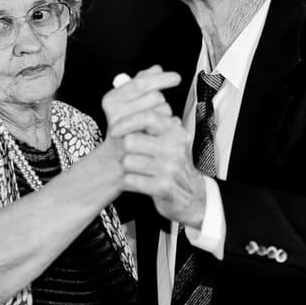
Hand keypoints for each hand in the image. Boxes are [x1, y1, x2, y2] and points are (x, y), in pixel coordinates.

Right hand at [102, 65, 179, 137]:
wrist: (117, 156)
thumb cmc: (125, 125)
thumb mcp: (128, 101)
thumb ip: (140, 83)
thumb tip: (156, 68)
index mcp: (112, 100)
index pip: (140, 84)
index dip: (161, 79)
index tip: (176, 77)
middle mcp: (117, 115)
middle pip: (155, 96)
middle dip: (160, 100)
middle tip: (152, 109)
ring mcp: (128, 131)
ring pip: (163, 110)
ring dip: (164, 114)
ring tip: (152, 122)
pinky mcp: (143, 144)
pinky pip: (167, 126)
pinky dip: (169, 126)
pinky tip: (161, 130)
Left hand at [120, 114, 206, 228]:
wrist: (190, 196)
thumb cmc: (172, 166)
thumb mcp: (169, 140)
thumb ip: (152, 126)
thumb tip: (127, 108)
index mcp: (175, 132)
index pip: (148, 118)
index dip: (127, 122)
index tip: (115, 130)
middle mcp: (174, 148)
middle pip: (130, 142)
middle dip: (125, 151)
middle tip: (132, 157)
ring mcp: (169, 168)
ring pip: (127, 162)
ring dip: (127, 169)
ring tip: (137, 171)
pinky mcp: (162, 187)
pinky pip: (129, 180)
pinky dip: (127, 183)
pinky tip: (137, 182)